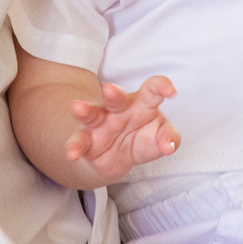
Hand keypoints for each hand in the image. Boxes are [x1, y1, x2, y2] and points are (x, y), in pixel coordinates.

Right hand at [65, 76, 180, 184]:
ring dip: (85, 110)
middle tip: (110, 89)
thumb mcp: (161, 137)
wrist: (120, 157)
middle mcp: (119, 109)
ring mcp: (101, 124)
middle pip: (115, 97)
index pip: (152, 88)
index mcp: (142, 103)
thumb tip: (169, 146)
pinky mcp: (87, 141)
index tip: (170, 91)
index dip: (161, 85)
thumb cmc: (145, 138)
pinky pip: (79, 142)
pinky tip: (72, 153)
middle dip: (113, 93)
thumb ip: (170, 138)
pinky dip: (74, 146)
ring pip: (92, 114)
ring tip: (78, 108)